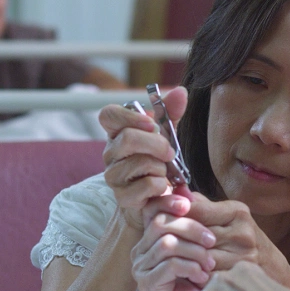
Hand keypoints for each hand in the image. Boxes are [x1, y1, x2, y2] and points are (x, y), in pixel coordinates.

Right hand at [99, 86, 187, 229]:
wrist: (156, 199)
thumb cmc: (158, 162)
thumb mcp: (166, 135)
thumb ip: (171, 113)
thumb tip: (181, 91)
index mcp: (117, 133)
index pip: (108, 115)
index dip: (127, 116)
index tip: (150, 122)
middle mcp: (110, 153)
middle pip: (128, 138)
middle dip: (157, 144)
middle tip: (170, 152)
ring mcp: (113, 176)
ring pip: (141, 163)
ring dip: (161, 167)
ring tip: (163, 172)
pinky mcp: (123, 197)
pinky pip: (149, 185)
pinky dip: (163, 185)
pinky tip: (163, 187)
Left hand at [130, 192, 289, 290]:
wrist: (273, 270)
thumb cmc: (243, 242)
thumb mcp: (228, 218)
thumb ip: (202, 206)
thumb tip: (174, 190)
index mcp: (237, 212)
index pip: (196, 210)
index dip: (175, 216)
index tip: (159, 220)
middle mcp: (242, 232)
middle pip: (195, 234)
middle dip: (176, 239)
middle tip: (157, 243)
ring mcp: (243, 256)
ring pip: (199, 256)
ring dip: (184, 259)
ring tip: (170, 260)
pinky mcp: (238, 277)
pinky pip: (208, 276)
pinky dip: (195, 276)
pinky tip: (187, 275)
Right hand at [130, 193, 215, 290]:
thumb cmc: (200, 270)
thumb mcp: (198, 239)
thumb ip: (193, 215)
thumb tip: (186, 189)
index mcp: (149, 233)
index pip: (151, 209)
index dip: (168, 202)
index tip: (188, 204)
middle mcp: (140, 248)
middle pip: (161, 224)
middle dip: (191, 229)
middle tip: (212, 241)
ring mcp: (140, 267)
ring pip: (167, 244)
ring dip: (194, 252)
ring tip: (210, 264)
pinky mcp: (146, 284)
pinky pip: (170, 265)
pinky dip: (191, 268)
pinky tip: (202, 276)